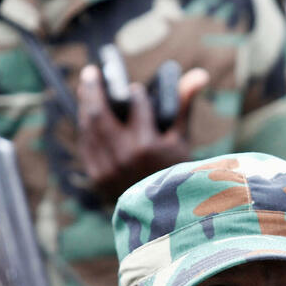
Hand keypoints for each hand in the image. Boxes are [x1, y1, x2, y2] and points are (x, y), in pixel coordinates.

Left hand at [77, 64, 209, 200]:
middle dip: (93, 89)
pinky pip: (87, 144)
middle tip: (91, 71)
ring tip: (87, 86)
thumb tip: (200, 74)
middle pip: (100, 113)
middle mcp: (124, 157)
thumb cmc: (177, 171)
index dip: (135, 94)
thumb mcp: (182, 139)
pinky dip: (86, 128)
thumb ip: (184, 104)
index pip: (137, 107)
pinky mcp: (97, 177)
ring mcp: (107, 168)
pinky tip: (87, 115)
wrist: (165, 213)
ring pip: (89, 128)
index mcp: (148, 146)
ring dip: (85, 104)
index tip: (135, 88)